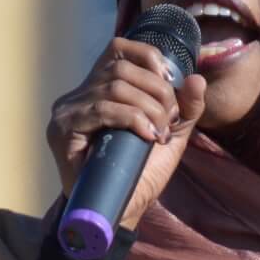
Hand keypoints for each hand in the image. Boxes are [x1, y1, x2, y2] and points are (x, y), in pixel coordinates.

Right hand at [46, 38, 207, 231]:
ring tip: (158, 132)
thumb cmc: (140, 172)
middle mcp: (79, 95)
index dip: (147, 56)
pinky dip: (131, 118)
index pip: (118, 49)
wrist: (121, 210)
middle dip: (155, 90)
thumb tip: (196, 77)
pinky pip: (101, 110)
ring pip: (113, 87)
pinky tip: (146, 136)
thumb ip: (184, 107)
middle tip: (168, 119)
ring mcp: (68, 112)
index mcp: (100, 88)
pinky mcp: (63, 131)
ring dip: (147, 107)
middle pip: (120, 69)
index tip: (170, 81)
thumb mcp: (169, 134)